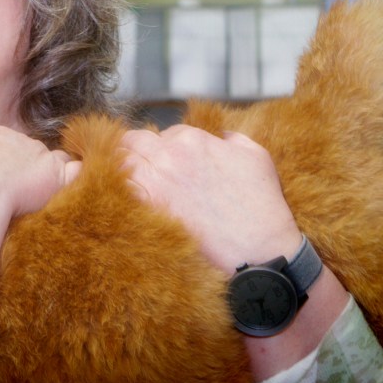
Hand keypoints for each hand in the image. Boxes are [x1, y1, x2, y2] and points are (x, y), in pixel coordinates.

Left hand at [119, 125, 302, 274]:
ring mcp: (156, 180)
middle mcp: (170, 155)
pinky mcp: (149, 207)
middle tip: (145, 167)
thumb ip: (231, 138)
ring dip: (125, 166)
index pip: (166, 133)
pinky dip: (121, 189)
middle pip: (135, 140)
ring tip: (133, 180)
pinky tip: (129, 196)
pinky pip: (121, 188)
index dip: (168, 147)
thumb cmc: (262, 204)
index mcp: (193, 139)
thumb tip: (218, 136)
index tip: (173, 163)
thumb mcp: (256, 155)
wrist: (260, 249)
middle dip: (139, 150)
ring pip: (121, 160)